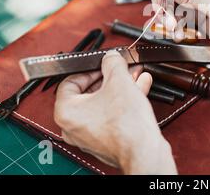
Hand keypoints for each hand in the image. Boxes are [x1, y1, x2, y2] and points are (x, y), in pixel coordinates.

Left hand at [54, 50, 176, 173]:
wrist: (143, 151)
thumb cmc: (126, 124)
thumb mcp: (119, 80)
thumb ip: (112, 63)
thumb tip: (111, 58)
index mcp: (66, 111)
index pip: (71, 81)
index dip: (90, 69)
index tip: (103, 64)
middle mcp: (73, 126)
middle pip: (89, 92)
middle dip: (110, 77)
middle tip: (121, 68)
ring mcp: (89, 135)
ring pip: (103, 103)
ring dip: (120, 87)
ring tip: (135, 76)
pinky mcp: (106, 140)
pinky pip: (111, 115)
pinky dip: (123, 102)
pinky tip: (139, 88)